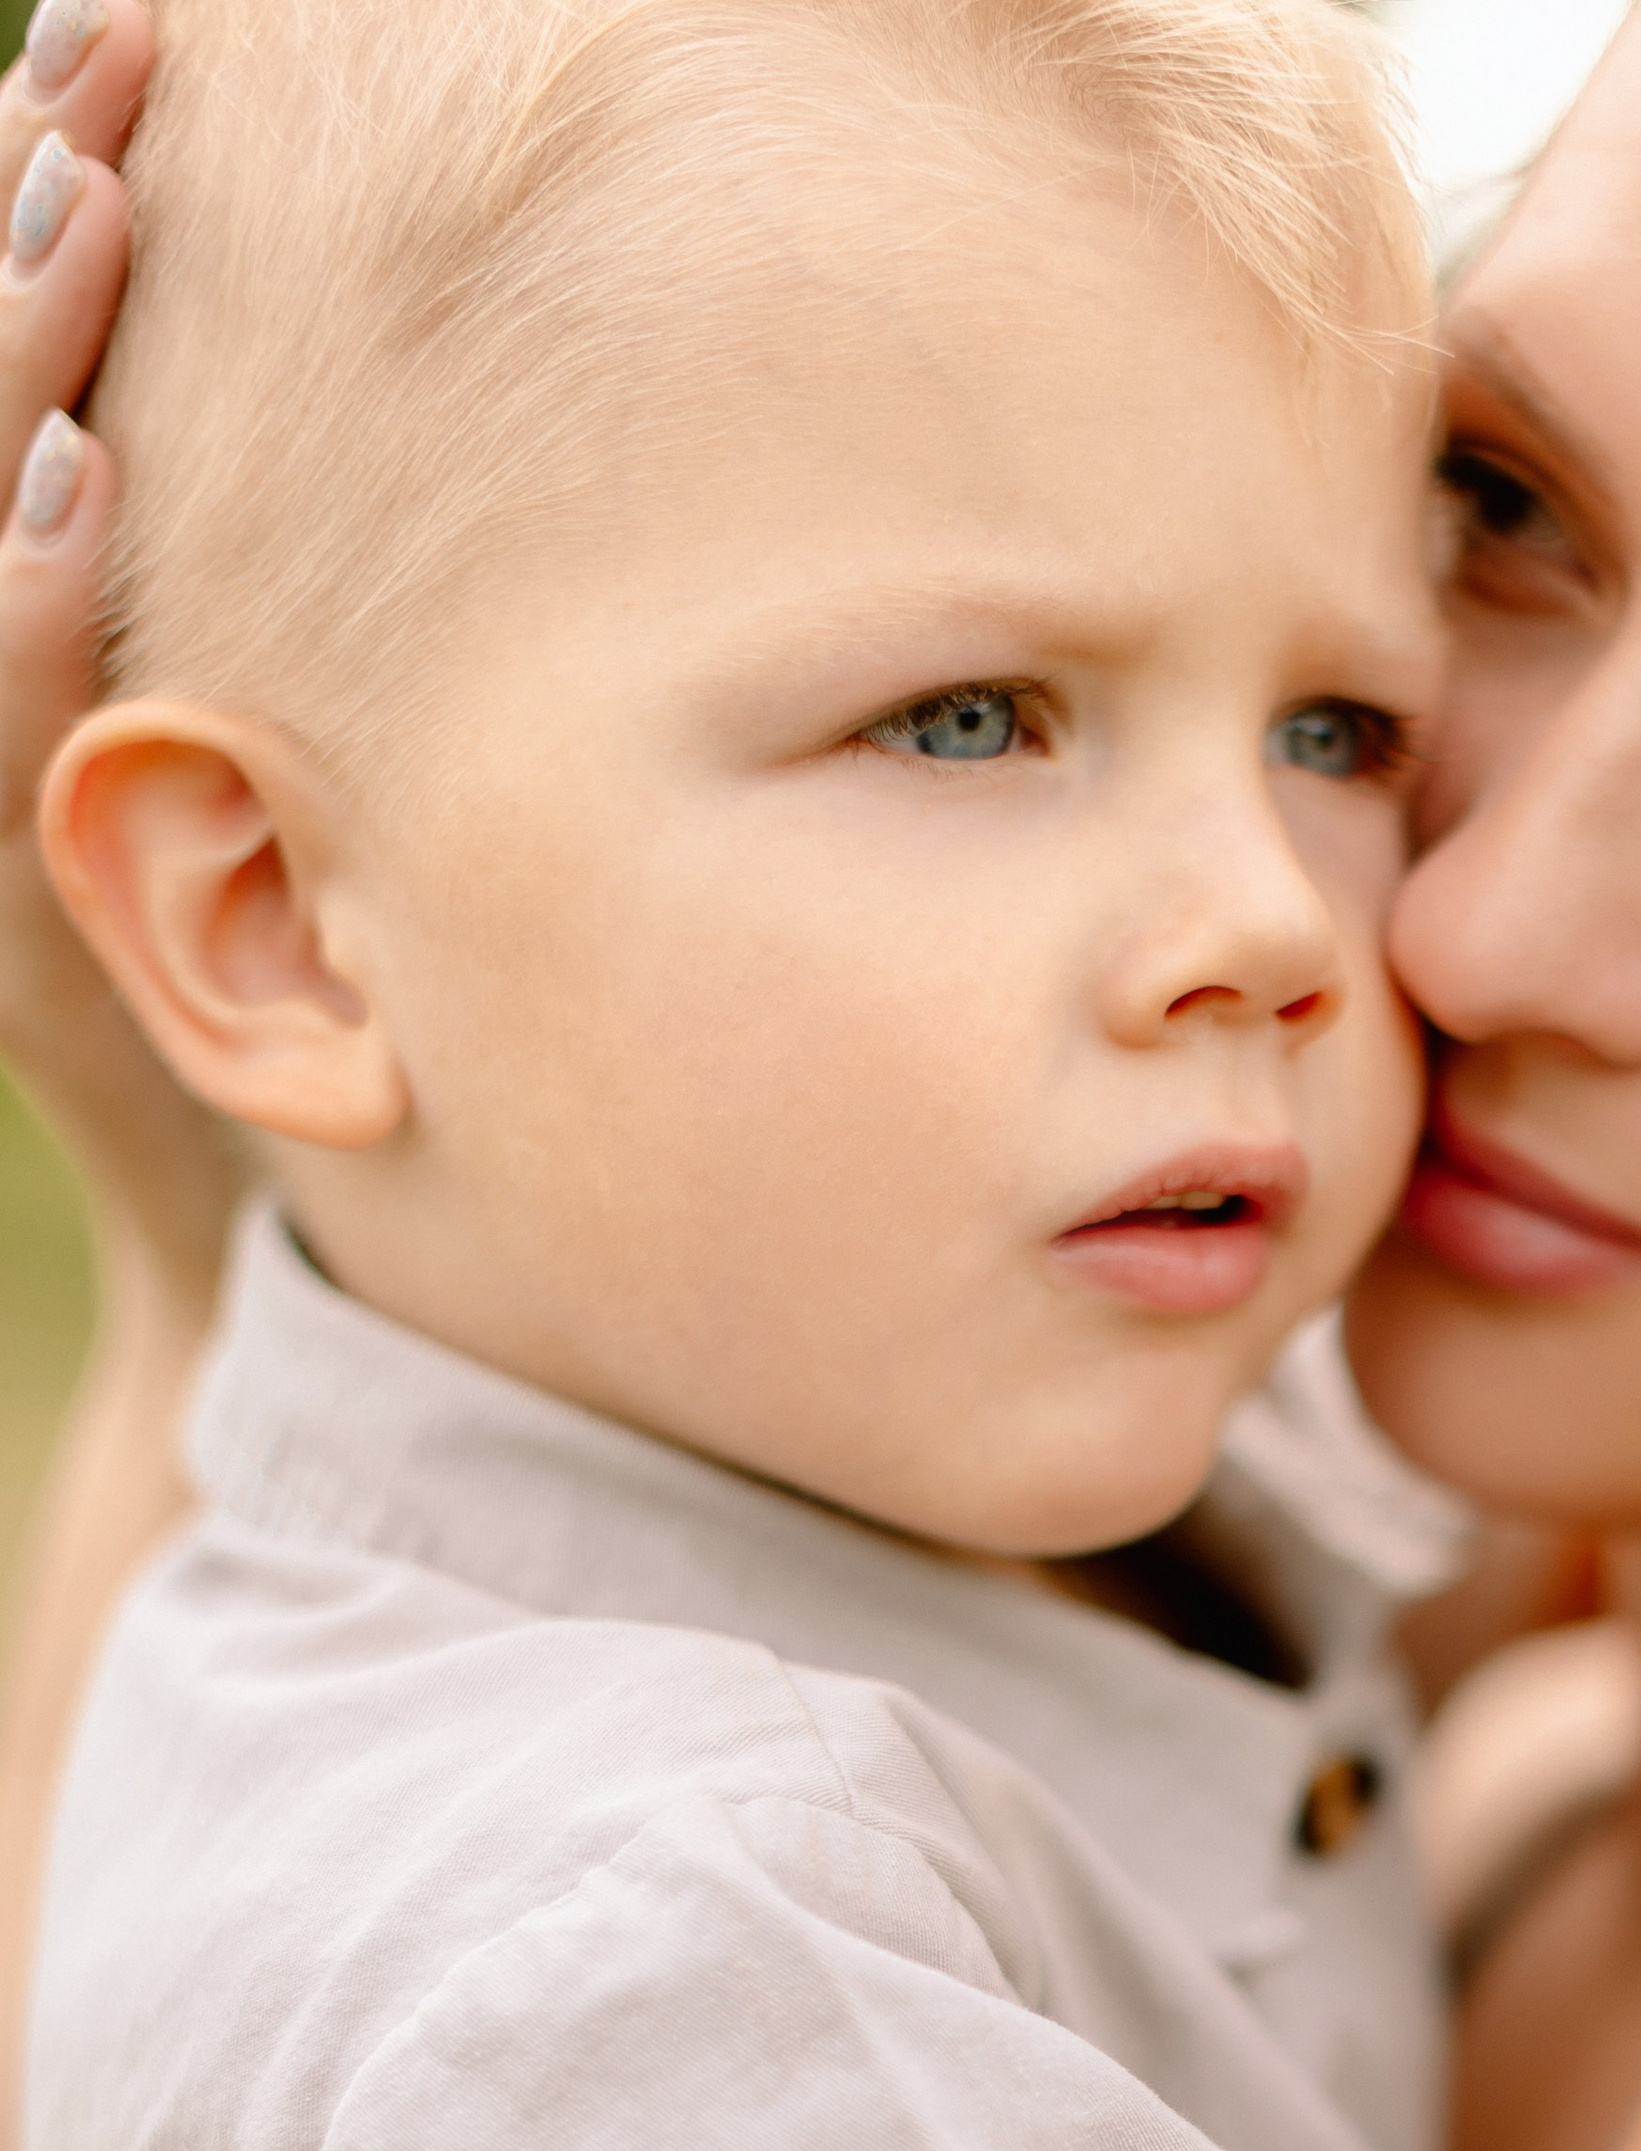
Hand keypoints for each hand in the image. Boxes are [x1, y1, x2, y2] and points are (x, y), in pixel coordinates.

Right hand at [0, 0, 231, 1282]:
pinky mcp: (13, 932)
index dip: (17, 200)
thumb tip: (285, 401)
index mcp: (18, 637)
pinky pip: (4, 743)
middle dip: (10, 232)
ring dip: (4, 365)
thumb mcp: (236, 744)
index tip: (109, 42)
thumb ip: (220, 592)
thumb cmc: (253, 962)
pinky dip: (24, 605)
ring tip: (82, 201)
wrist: (231, 1216)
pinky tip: (76, 484)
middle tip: (102, 57)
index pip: (7, 387)